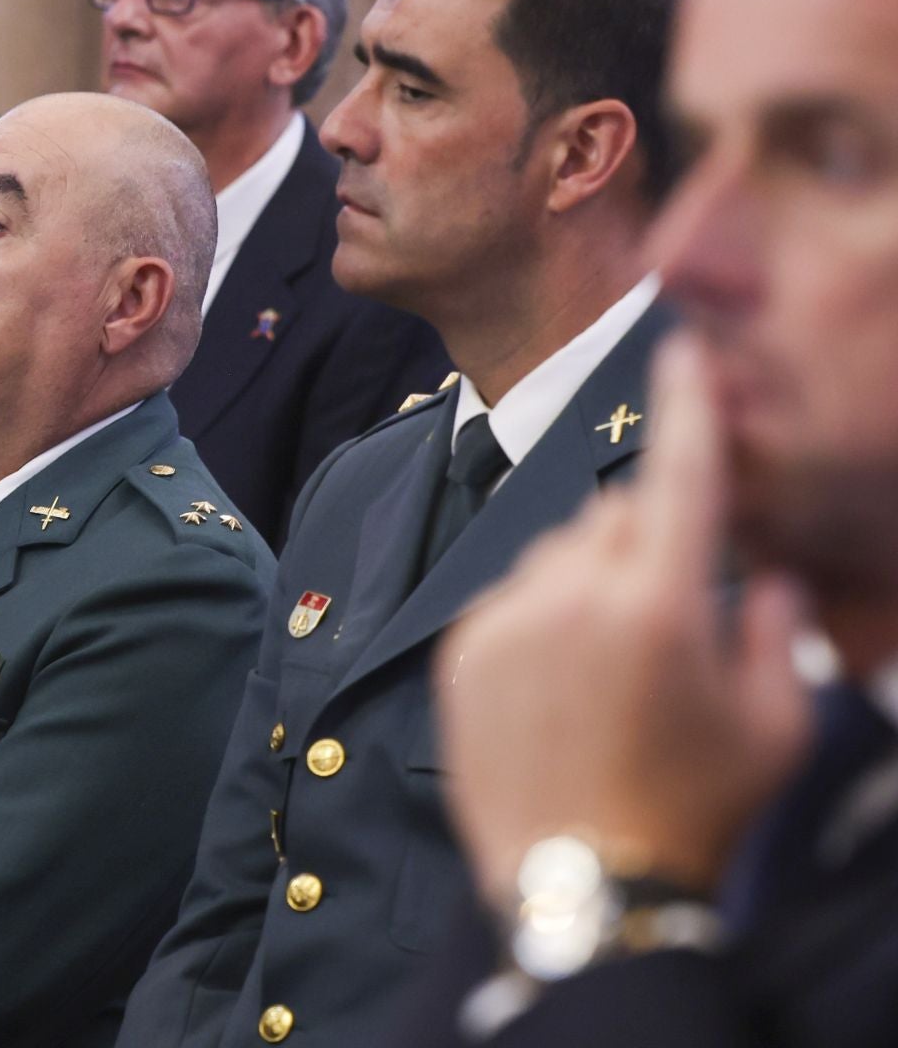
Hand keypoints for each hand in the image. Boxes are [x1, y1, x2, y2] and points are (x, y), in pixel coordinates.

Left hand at [433, 332, 815, 907]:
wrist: (577, 888)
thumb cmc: (693, 813)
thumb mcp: (774, 728)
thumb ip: (775, 632)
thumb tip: (763, 578)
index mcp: (661, 602)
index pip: (679, 473)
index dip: (684, 404)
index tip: (681, 349)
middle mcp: (574, 593)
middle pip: (612, 513)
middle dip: (643, 538)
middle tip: (661, 615)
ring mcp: (508, 617)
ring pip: (554, 551)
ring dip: (584, 579)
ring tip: (605, 668)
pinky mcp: (462, 648)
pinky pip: (508, 595)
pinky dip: (536, 616)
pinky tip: (557, 685)